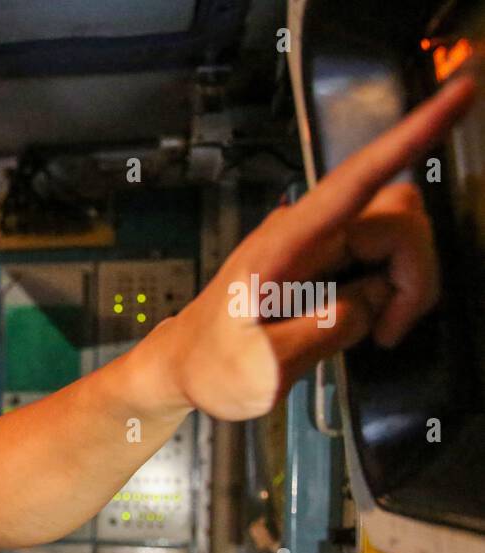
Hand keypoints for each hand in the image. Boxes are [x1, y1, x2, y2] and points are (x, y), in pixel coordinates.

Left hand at [147, 72, 476, 420]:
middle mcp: (307, 230)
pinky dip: (390, 287)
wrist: (186, 363)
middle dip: (413, 273)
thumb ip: (327, 329)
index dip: (410, 137)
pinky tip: (365, 319)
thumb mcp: (267, 366)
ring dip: (404, 282)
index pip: (356, 181)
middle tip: (386, 332)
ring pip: (399, 233)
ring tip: (373, 330)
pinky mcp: (326, 256)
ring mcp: (319, 240)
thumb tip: (374, 299)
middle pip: (400, 216)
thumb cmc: (214, 363)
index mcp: (286, 246)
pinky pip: (381, 254)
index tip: (458, 95)